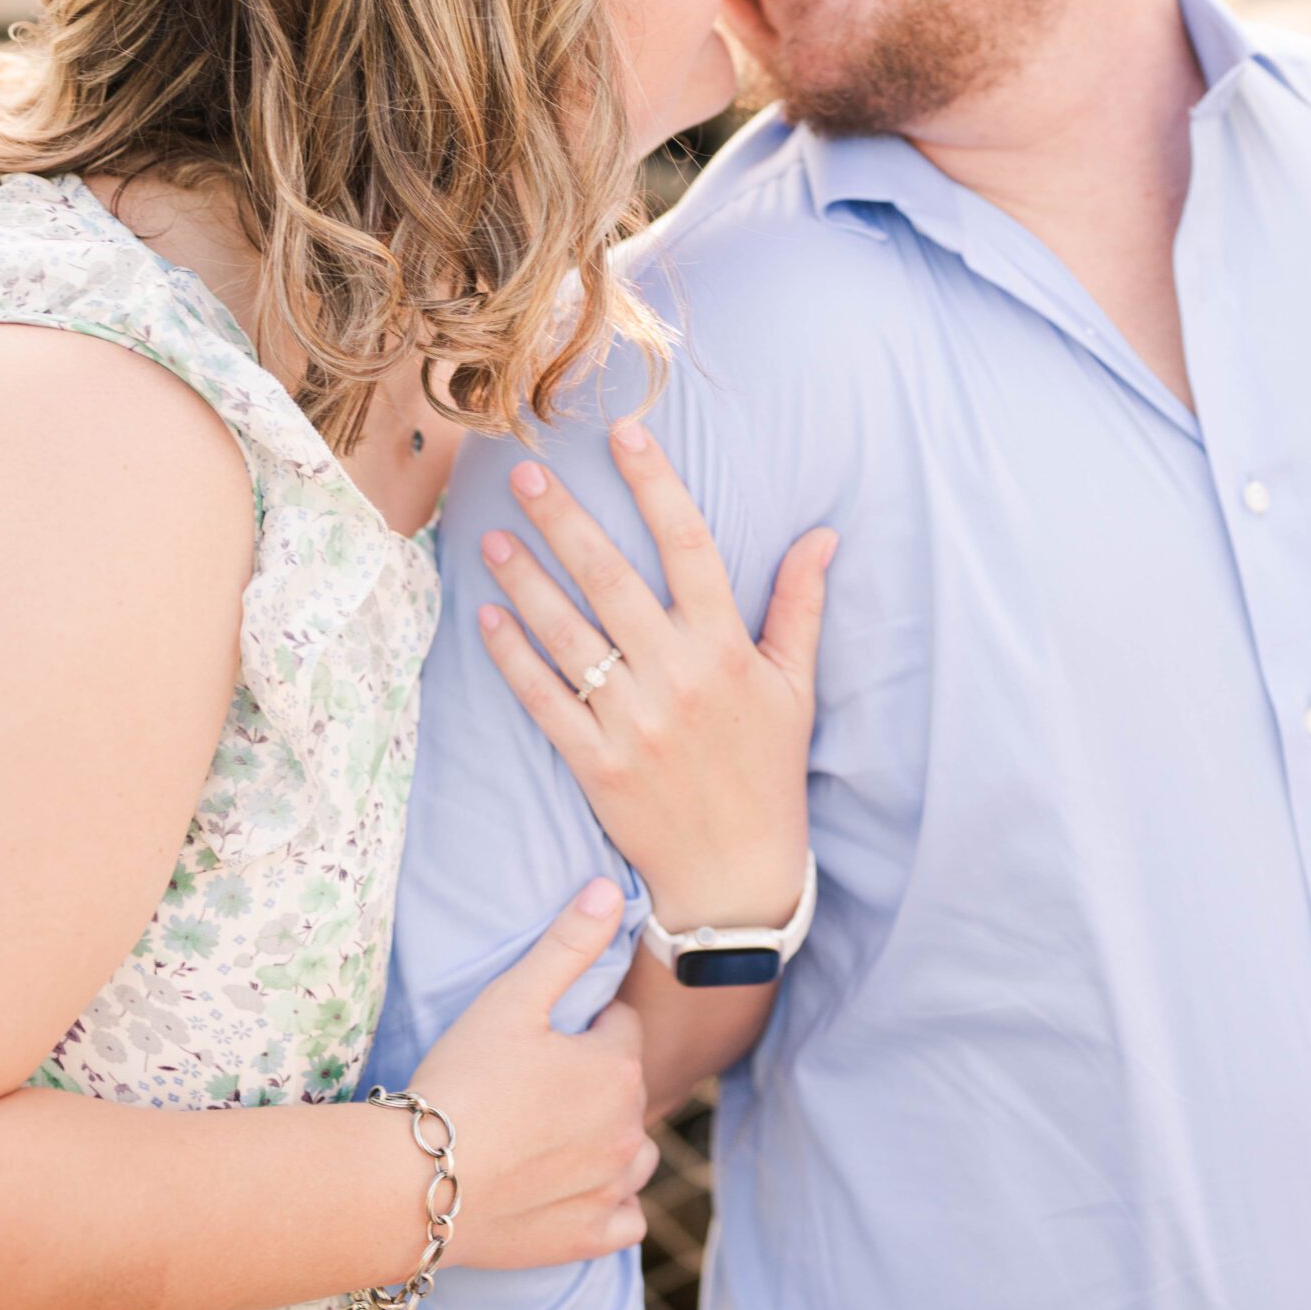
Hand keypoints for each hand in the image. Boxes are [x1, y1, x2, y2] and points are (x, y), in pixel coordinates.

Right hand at [408, 879, 656, 1268]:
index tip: (539, 1038)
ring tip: (551, 1135)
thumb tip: (610, 890)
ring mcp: (611, 1188)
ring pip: (635, 1155)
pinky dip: (608, 1205)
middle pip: (626, 1090)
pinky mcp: (588, 1237)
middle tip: (532, 1085)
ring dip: (608, 1142)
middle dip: (594, 1082)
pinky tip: (570, 1191)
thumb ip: (568, 944)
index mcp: (618, 1069)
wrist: (411, 1183)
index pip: (621, 1029)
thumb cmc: (460, 1082)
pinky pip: (625, 1218)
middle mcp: (629, 1130)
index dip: (583, 1027)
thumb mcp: (511, 999)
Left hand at [477, 422, 835, 927]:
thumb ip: (800, 606)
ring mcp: (632, 721)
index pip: (689, 545)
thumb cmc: (768, 771)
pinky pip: (544, 700)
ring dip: (524, 580)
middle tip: (524, 473)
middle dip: (564, 519)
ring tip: (491, 537)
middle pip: (611, 578)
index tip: (624, 434)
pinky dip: (514, 659)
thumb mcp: (794, 687)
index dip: (655, 484)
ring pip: (567, 634)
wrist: (737, 875)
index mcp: (727, 649)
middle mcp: (677, 677)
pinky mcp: (596, 763)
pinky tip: (488, 619)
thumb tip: (822, 535)